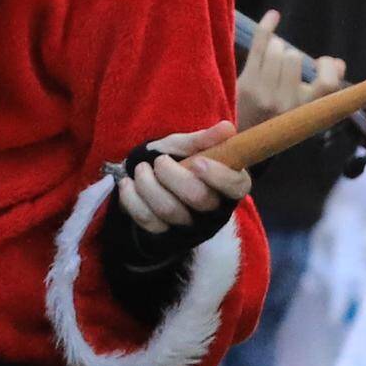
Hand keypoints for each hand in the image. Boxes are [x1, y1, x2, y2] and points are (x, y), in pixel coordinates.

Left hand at [115, 124, 249, 243]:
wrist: (148, 176)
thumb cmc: (176, 160)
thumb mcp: (187, 146)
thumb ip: (203, 139)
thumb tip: (227, 128)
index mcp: (229, 186)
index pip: (236, 186)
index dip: (218, 175)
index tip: (197, 161)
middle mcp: (214, 211)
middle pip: (199, 198)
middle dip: (173, 175)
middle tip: (160, 161)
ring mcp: (190, 227)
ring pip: (169, 210)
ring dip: (148, 184)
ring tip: (142, 169)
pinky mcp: (165, 237)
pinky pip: (147, 220)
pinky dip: (131, 198)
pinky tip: (128, 183)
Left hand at [232, 21, 334, 129]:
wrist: (241, 138)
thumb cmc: (277, 118)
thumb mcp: (304, 109)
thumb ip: (324, 88)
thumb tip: (339, 63)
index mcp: (306, 112)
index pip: (328, 85)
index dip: (328, 67)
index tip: (323, 61)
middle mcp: (287, 105)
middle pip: (296, 58)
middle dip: (291, 55)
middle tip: (283, 65)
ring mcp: (265, 94)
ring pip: (278, 49)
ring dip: (277, 47)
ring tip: (272, 59)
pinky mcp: (247, 84)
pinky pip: (260, 45)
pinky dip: (267, 26)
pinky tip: (273, 16)